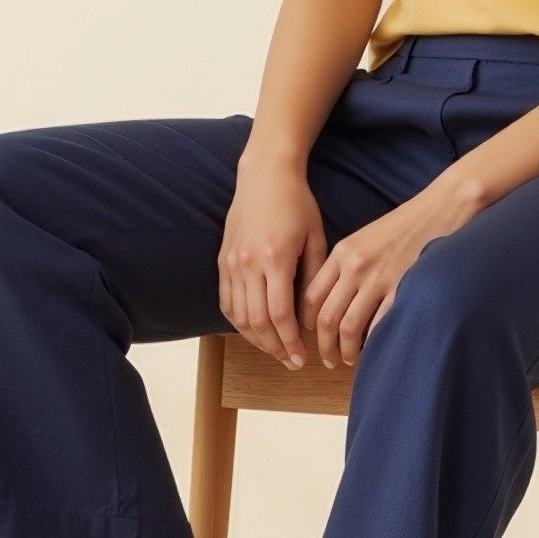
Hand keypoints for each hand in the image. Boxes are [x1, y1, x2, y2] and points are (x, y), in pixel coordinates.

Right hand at [218, 156, 328, 368]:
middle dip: (274, 347)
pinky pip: (226, 301)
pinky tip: (254, 330)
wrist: (264, 176)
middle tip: (290, 361)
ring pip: (238, 316)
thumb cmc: (297, 204)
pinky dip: (238, 321)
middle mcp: (248, 264)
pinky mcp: (222, 261)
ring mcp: (231, 263)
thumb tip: (312, 318)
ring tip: (274, 349)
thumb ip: (313, 279)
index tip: (301, 358)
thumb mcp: (316, 238)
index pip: (280, 315)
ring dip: (256, 339)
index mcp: (275, 258)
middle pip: (257, 322)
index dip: (290, 342)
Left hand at [299, 177, 483, 367]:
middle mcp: (355, 266)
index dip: (307, 323)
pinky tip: (374, 349)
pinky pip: (379, 325)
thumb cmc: (404, 225)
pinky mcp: (403, 287)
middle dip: (324, 345)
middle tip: (328, 360)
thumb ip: (345, 264)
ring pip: (349, 327)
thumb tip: (332, 299)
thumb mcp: (364, 238)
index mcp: (342, 252)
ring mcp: (379, 278)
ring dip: (345, 351)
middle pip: (326, 317)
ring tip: (349, 360)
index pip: (311, 296)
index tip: (311, 336)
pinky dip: (373, 343)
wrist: (439, 208)